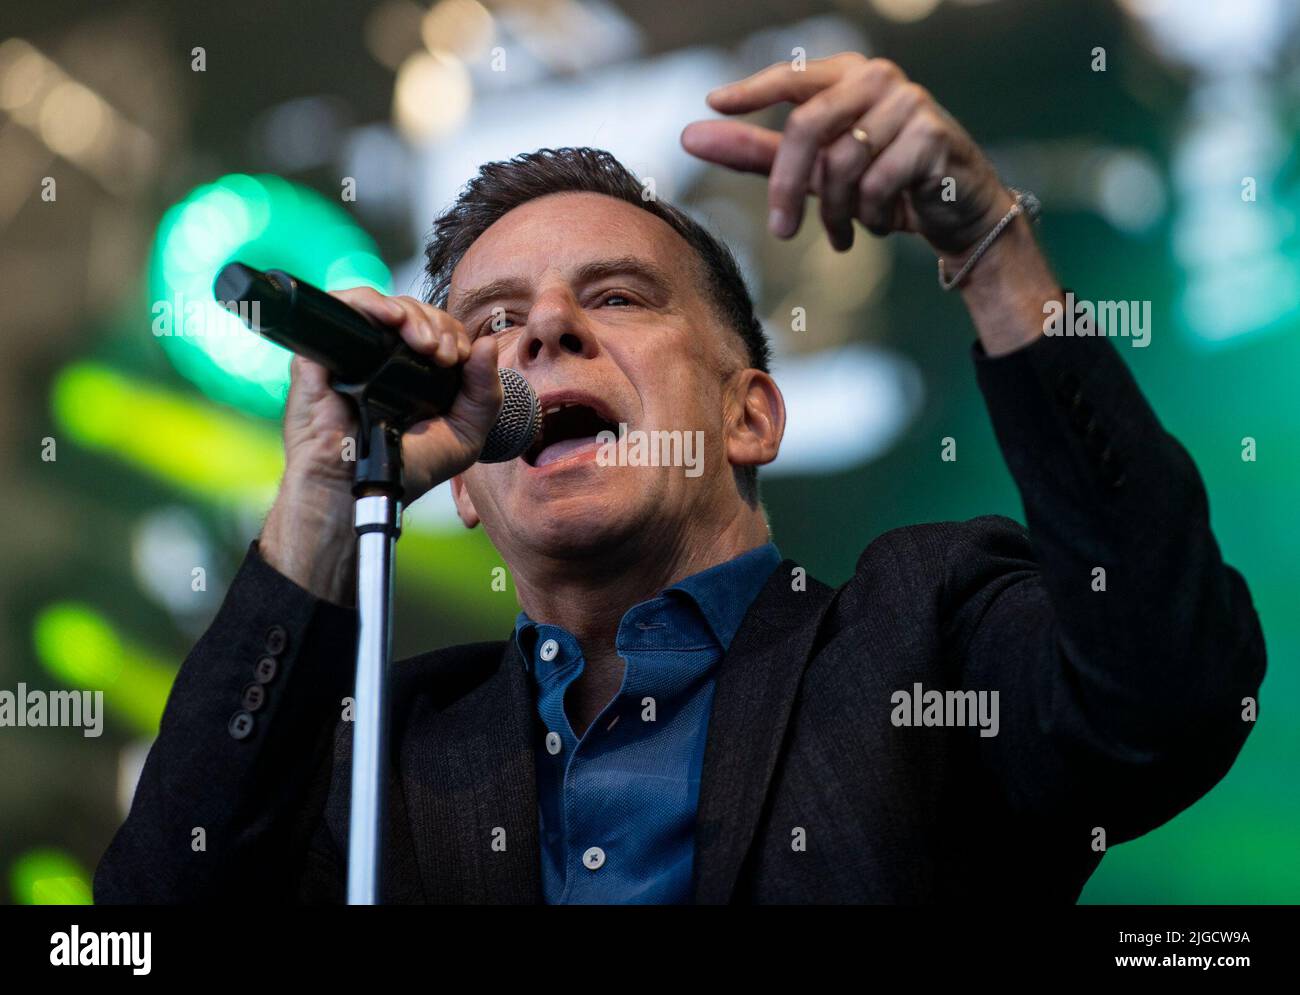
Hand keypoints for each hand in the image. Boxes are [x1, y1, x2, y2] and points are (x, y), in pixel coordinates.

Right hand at [260, 289, 501, 601]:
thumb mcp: (464, 434)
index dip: (453, 334)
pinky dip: (369, 302)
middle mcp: (385, 358)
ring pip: (383, 305)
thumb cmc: (406, 469)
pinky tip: (391, 320)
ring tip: (423, 341)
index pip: (438, 331)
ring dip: (410, 313)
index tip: (457, 358)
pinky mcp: (322, 351)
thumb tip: (487, 344)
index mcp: (417, 373)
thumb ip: (484, 393)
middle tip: (443, 353)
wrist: (358, 489)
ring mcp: (352, 353)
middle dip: (437, 324)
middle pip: (414, 313)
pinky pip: (342, 306)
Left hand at [681, 53, 1011, 255]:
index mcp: (847, 77)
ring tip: (845, 231)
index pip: (790, 78)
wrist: (957, 213)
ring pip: (842, 164)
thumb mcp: (813, 172)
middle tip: (782, 231)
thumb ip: (756, 152)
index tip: (713, 103)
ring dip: (837, 212)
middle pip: (807, 127)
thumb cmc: (882, 184)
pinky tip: (882, 222)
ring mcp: (909, 104)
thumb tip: (690, 136)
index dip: (751, 91)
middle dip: (788, 186)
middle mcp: (878, 79)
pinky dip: (870, 216)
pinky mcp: (932, 136)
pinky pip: (876, 185)